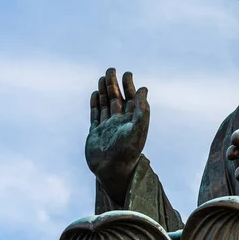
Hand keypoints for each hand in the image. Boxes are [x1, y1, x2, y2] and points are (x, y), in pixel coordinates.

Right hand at [85, 68, 149, 203]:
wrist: (112, 170)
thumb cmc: (128, 150)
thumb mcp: (138, 128)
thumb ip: (142, 109)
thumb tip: (143, 89)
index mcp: (132, 120)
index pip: (131, 98)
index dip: (129, 86)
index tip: (127, 73)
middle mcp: (120, 122)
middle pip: (117, 98)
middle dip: (114, 84)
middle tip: (111, 69)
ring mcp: (107, 127)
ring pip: (105, 104)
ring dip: (104, 91)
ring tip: (102, 77)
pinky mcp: (95, 133)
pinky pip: (95, 115)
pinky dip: (95, 104)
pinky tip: (95, 93)